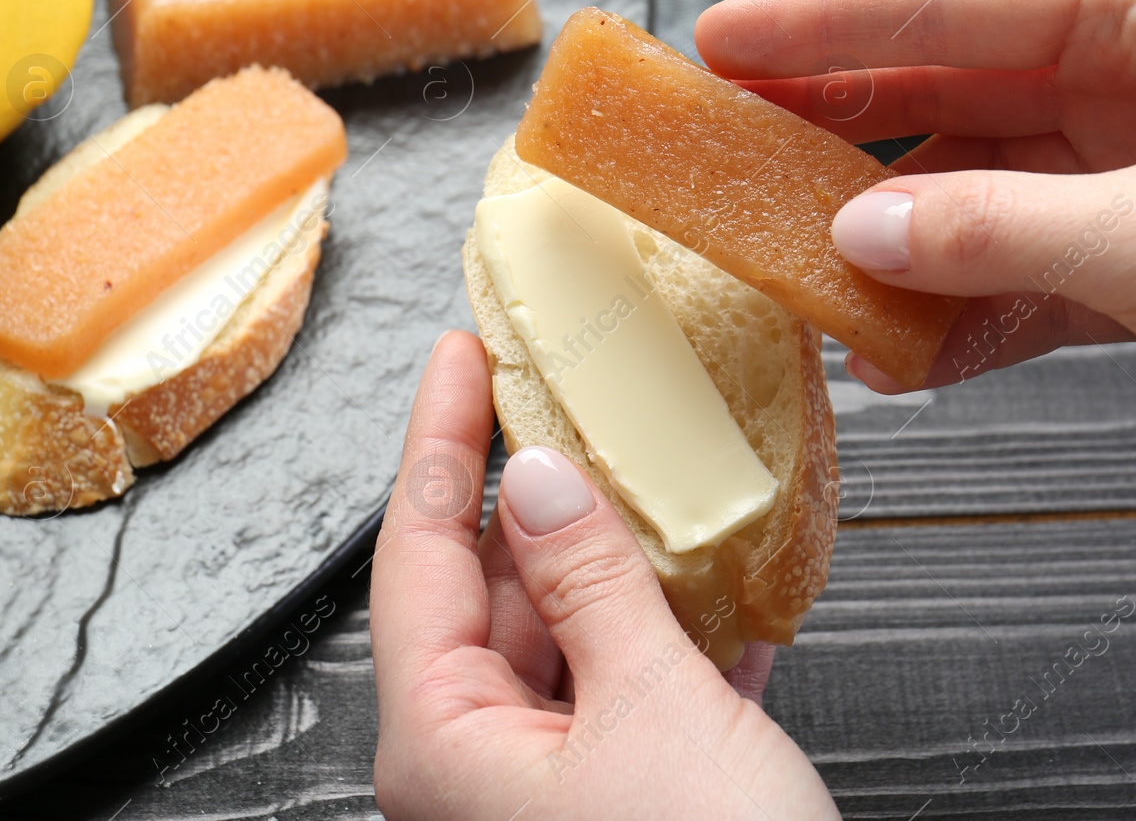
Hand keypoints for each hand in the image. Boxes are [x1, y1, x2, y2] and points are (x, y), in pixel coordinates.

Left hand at [370, 331, 837, 819]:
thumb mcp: (650, 707)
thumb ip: (592, 583)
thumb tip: (543, 480)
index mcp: (445, 740)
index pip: (419, 553)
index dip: (441, 440)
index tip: (460, 358)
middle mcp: (479, 766)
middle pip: (492, 590)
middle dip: (539, 497)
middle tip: (572, 402)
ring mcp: (549, 789)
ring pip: (569, 640)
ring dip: (619, 566)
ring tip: (657, 483)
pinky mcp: (622, 803)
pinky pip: (629, 696)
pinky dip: (671, 642)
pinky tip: (716, 601)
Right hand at [695, 0, 1135, 538]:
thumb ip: (993, 233)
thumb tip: (859, 231)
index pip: (957, 0)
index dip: (828, 23)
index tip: (729, 40)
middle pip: (955, 86)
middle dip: (845, 119)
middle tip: (735, 138)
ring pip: (979, 189)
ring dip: (899, 237)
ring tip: (804, 265)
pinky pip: (1020, 272)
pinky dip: (961, 311)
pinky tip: (903, 347)